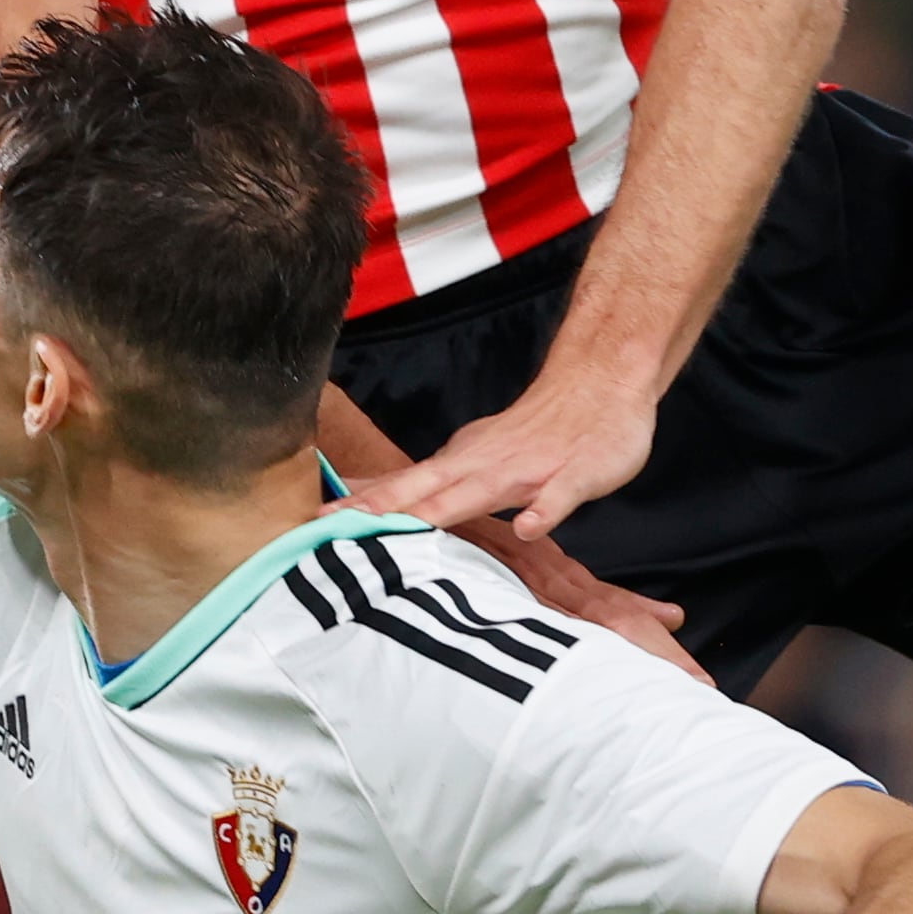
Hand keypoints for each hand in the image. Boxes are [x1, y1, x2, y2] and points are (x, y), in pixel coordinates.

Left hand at [322, 388, 698, 680]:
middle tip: (334, 526)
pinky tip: (527, 529)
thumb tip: (387, 505)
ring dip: (446, 508)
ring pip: (481, 490)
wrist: (599, 384)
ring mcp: (529, 469)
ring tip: (410, 528)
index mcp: (461, 463)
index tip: (313, 526)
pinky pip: (557, 496)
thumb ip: (440, 487)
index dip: (359, 507)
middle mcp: (485, 465)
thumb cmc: (538, 432)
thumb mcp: (481, 459)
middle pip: (425, 489)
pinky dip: (542, 511)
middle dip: (380, 509)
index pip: (401, 489)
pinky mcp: (573, 474)